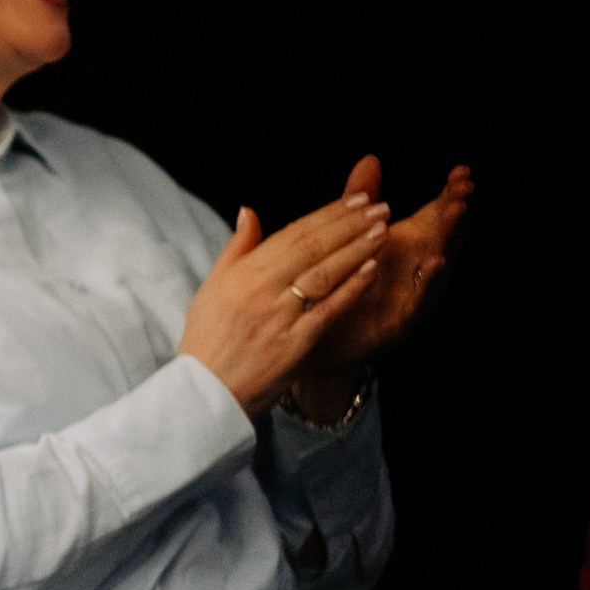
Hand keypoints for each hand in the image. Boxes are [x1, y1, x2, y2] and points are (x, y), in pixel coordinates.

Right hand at [177, 192, 388, 415]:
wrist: (206, 390)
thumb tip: (250, 212)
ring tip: (382, 230)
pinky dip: (351, 288)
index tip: (354, 199)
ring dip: (356, 250)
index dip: (327, 215)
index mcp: (242, 273)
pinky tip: (371, 270)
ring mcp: (280, 317)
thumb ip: (236, 248)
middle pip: (313, 248)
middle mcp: (262, 290)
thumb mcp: (212, 286)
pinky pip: (328, 310)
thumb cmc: (208, 338)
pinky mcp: (296, 344)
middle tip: (379, 206)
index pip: (292, 234)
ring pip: (325, 274)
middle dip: (349, 224)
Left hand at [299, 156, 470, 383]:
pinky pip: (418, 301)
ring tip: (456, 215)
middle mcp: (411, 271)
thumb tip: (371, 159)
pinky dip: (428, 283)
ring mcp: (408, 296)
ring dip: (448, 241)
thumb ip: (358, 201)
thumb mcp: (346, 239)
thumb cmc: (335, 286)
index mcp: (400, 248)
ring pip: (436, 266)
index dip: (447, 195)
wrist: (313, 342)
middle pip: (441, 238)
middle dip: (454, 214)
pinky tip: (434, 263)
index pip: (431, 216)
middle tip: (465, 190)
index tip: (462, 172)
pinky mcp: (398, 321)